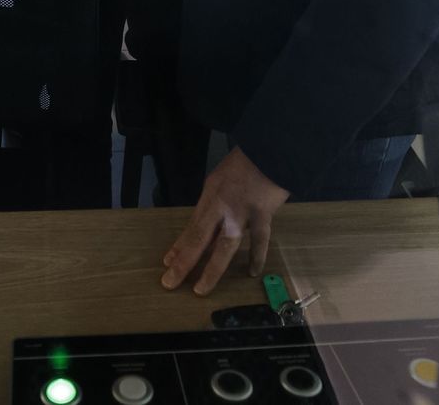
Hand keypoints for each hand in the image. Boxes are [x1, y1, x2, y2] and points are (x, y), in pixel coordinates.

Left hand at [161, 147, 288, 295]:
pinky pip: (260, 240)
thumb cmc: (245, 163)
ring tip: (201, 288)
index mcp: (210, 196)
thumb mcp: (220, 179)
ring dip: (212, 270)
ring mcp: (242, 212)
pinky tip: (252, 272)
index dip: (178, 246)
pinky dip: (256, 256)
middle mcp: (221, 206)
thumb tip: (210, 229)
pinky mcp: (263, 214)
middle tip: (169, 282)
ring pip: (224, 246)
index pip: (191, 226)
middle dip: (183, 262)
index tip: (167, 263)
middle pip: (199, 239)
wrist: (271, 150)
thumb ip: (215, 204)